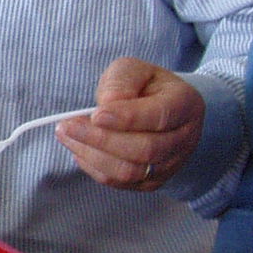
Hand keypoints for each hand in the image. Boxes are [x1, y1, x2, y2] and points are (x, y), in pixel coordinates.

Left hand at [57, 57, 203, 191]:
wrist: (160, 109)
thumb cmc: (145, 87)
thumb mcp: (134, 70)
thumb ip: (121, 82)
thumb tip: (106, 106)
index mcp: (186, 105)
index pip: (159, 116)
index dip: (127, 118)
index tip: (96, 115)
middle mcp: (184, 139)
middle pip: (144, 150)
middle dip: (101, 139)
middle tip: (67, 126)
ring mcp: (170, 165)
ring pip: (130, 172)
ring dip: (92, 155)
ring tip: (67, 136)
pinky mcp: (151, 182)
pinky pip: (119, 183)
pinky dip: (94, 167)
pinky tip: (79, 149)